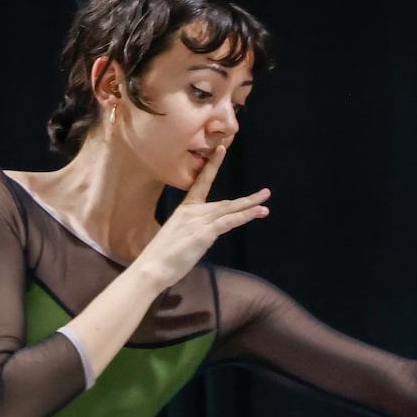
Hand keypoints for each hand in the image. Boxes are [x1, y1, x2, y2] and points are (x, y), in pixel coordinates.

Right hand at [136, 152, 269, 283]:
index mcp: (184, 210)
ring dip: (250, 204)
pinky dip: (245, 216)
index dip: (212, 166)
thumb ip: (191, 232)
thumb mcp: (176, 237)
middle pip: (224, 201)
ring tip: (266, 199)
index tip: (221, 149)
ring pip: (229, 209)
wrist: (151, 266)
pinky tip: (258, 212)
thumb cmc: (160, 257)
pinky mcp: (204, 233)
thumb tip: (203, 236)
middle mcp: (192, 211)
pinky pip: (229, 221)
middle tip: (265, 192)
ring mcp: (199, 221)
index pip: (201, 183)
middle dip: (246, 198)